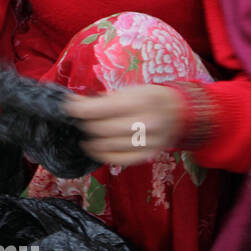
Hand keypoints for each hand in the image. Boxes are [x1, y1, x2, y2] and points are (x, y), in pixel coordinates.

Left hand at [63, 84, 183, 166]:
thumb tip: (76, 104)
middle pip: (102, 129)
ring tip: (87, 133)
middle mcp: (147, 123)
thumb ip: (103, 99)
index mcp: (140, 101)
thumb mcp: (129, 90)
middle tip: (80, 120)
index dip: (79, 109)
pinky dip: (102, 155)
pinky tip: (94, 148)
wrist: (181, 111)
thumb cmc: (149, 97)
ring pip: (108, 145)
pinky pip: (119, 159)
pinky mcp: (148, 155)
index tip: (68, 107)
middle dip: (85, 124)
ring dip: (91, 140)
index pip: (100, 109)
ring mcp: (149, 142)